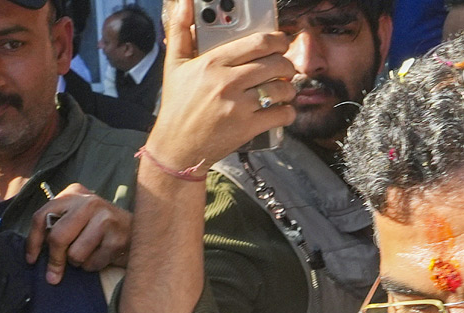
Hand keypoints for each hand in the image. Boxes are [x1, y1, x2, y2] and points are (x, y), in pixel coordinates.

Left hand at [25, 183, 131, 283]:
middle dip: (54, 260)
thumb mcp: (78, 217)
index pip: (42, 216)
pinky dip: (94, 266)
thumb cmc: (101, 228)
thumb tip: (35, 254)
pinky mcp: (116, 238)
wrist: (141, 231)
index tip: (32, 260)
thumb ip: (58, 226)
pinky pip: (92, 263)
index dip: (33, 242)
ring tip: (90, 253)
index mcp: (73, 194)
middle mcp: (89, 202)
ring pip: (75, 253)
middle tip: (53, 276)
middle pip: (58, 237)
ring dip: (78, 262)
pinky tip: (103, 256)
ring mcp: (105, 218)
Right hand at [146, 0, 295, 172]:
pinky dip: (287, 112)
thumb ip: (180, 31)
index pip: (258, 43)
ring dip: (289, 89)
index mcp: (213, 62)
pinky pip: (280, 115)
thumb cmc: (177, 107)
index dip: (277, 40)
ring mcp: (238, 106)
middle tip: (285, 68)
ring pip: (281, 89)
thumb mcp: (174, 66)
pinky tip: (283, 110)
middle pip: (274, 63)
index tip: (281, 43)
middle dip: (287, 64)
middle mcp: (227, 82)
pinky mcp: (246, 128)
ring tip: (285, 90)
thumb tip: (184, 3)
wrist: (176, 148)